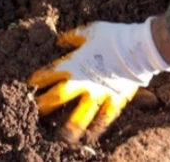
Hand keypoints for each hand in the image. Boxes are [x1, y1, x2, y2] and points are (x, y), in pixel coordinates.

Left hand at [28, 18, 169, 141]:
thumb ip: (72, 37)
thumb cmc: (114, 36)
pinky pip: (104, 119)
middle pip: (57, 98)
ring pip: (79, 116)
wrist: (139, 48)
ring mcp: (99, 95)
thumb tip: (60, 42)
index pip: (49, 74)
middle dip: (44, 106)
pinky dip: (96, 129)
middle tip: (33, 113)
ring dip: (67, 128)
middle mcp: (83, 82)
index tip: (29, 85)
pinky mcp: (114, 101)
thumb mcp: (90, 31)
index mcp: (74, 64)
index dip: (37, 79)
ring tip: (59, 137)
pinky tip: (90, 137)